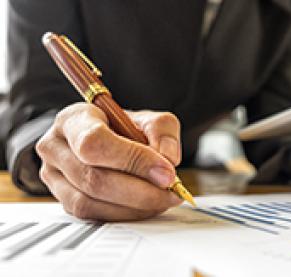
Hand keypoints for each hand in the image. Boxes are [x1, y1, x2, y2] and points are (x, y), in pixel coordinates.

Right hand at [36, 103, 182, 220]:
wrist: (109, 141)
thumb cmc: (125, 129)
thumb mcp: (148, 119)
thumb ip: (162, 131)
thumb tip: (167, 159)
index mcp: (73, 119)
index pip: (94, 142)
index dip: (133, 160)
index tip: (166, 172)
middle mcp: (55, 147)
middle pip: (93, 178)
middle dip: (140, 190)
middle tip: (171, 192)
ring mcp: (54, 177)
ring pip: (91, 202)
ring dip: (134, 207)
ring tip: (162, 200)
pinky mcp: (63, 200)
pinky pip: (93, 215)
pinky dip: (125, 214)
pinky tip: (146, 207)